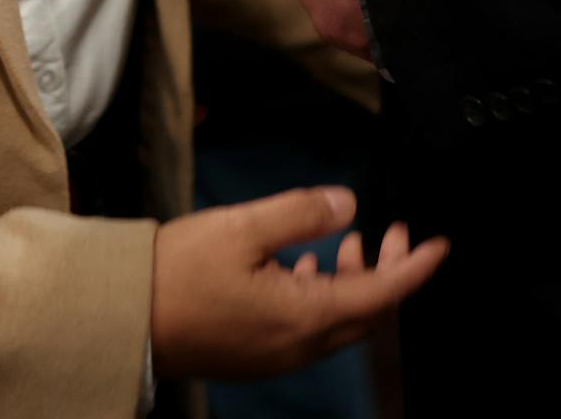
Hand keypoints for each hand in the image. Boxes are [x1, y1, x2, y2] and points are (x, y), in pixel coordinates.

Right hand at [151, 186, 446, 380]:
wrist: (122, 319)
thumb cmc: (176, 273)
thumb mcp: (241, 228)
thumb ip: (300, 213)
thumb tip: (347, 205)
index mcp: (303, 317)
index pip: (381, 295)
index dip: (414, 269)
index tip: (438, 246)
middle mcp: (298, 346)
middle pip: (366, 314)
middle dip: (388, 272)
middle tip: (394, 231)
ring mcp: (276, 355)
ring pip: (338, 322)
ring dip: (355, 283)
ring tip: (349, 242)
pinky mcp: (255, 354)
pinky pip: (309, 330)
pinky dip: (323, 296)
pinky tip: (304, 266)